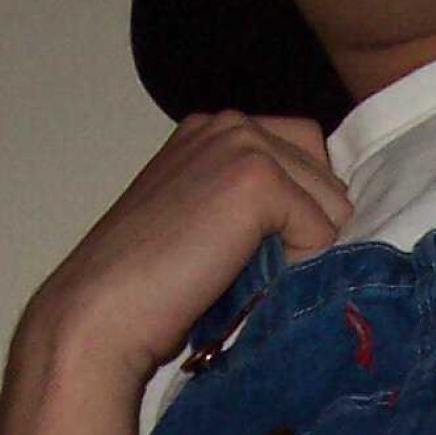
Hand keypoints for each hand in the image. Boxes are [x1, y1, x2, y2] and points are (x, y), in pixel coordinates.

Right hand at [25, 111, 352, 385]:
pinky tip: (248, 279)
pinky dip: (299, 266)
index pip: (303, 152)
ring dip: (304, 247)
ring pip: (332, 203)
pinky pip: (324, 232)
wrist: (103, 310)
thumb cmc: (149, 287)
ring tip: (248, 273)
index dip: (298, 208)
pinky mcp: (258, 179)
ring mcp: (244, 145)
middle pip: (326, 172)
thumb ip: (248, 205)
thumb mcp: (203, 221)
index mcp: (213, 131)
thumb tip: (321, 226)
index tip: (254, 249)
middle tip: (255, 267)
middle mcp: (230, 124)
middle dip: (310, 224)